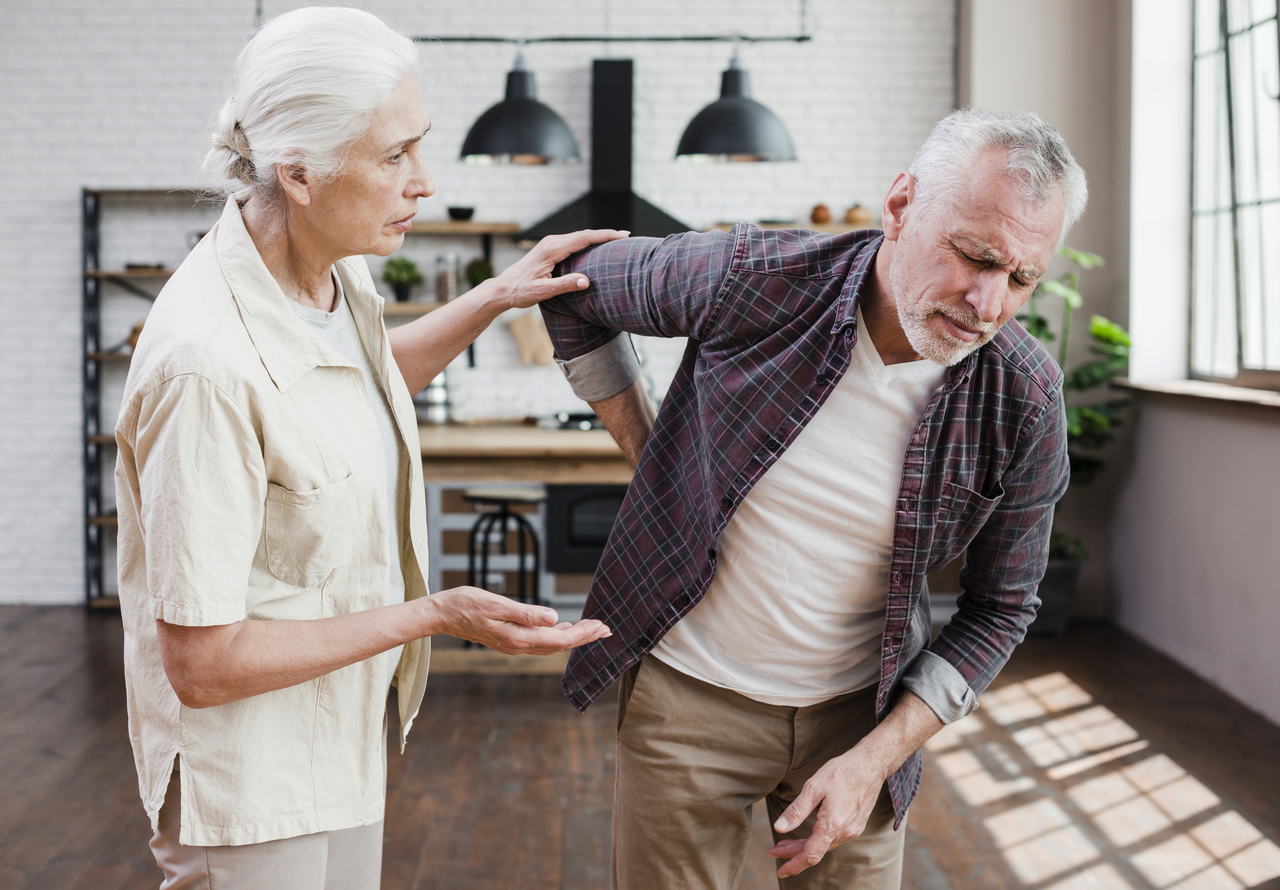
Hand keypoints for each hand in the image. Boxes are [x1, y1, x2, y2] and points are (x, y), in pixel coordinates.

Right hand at [428, 586, 610, 654]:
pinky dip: (555, 635)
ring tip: (590, 628)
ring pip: (550, 644)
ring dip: (571, 637)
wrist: (442, 614)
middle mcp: (518, 645)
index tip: (602, 627)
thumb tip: (554, 618)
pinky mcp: (508, 640)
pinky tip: (561, 627)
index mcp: (519, 637)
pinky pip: (539, 642)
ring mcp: (513, 645)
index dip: (583, 634)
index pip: (560, 638)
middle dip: (584, 637)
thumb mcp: (498, 604)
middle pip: (559, 644)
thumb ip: (526, 613)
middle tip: (605, 629)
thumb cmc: (467, 604)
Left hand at [487, 229, 628, 309]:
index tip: (622, 235)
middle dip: (605, 234)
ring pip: (579, 237)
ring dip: (597, 238)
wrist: (503, 289)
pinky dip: (587, 242)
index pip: (584, 238)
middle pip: (584, 234)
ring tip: (616, 240)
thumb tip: (587, 281)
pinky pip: (573, 242)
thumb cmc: (520, 291)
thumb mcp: (543, 292)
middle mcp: (551, 242)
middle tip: (626, 236)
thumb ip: (565, 285)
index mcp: (552, 249)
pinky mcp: (549, 249)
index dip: (604, 236)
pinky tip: (596, 247)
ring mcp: (550, 244)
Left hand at [767, 748, 888, 878]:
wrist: (870, 764)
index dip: (794, 865)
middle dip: (793, 854)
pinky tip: (808, 834)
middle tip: (774, 851)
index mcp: (833, 825)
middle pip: (816, 852)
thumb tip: (780, 828)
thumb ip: (796, 811)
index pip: (811, 855)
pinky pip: (833, 839)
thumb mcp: (813, 788)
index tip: (780, 870)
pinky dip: (818, 840)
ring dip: (805, 847)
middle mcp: (845, 832)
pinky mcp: (856, 824)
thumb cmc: (842, 772)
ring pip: (824, 846)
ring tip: (785, 843)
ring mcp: (852, 830)